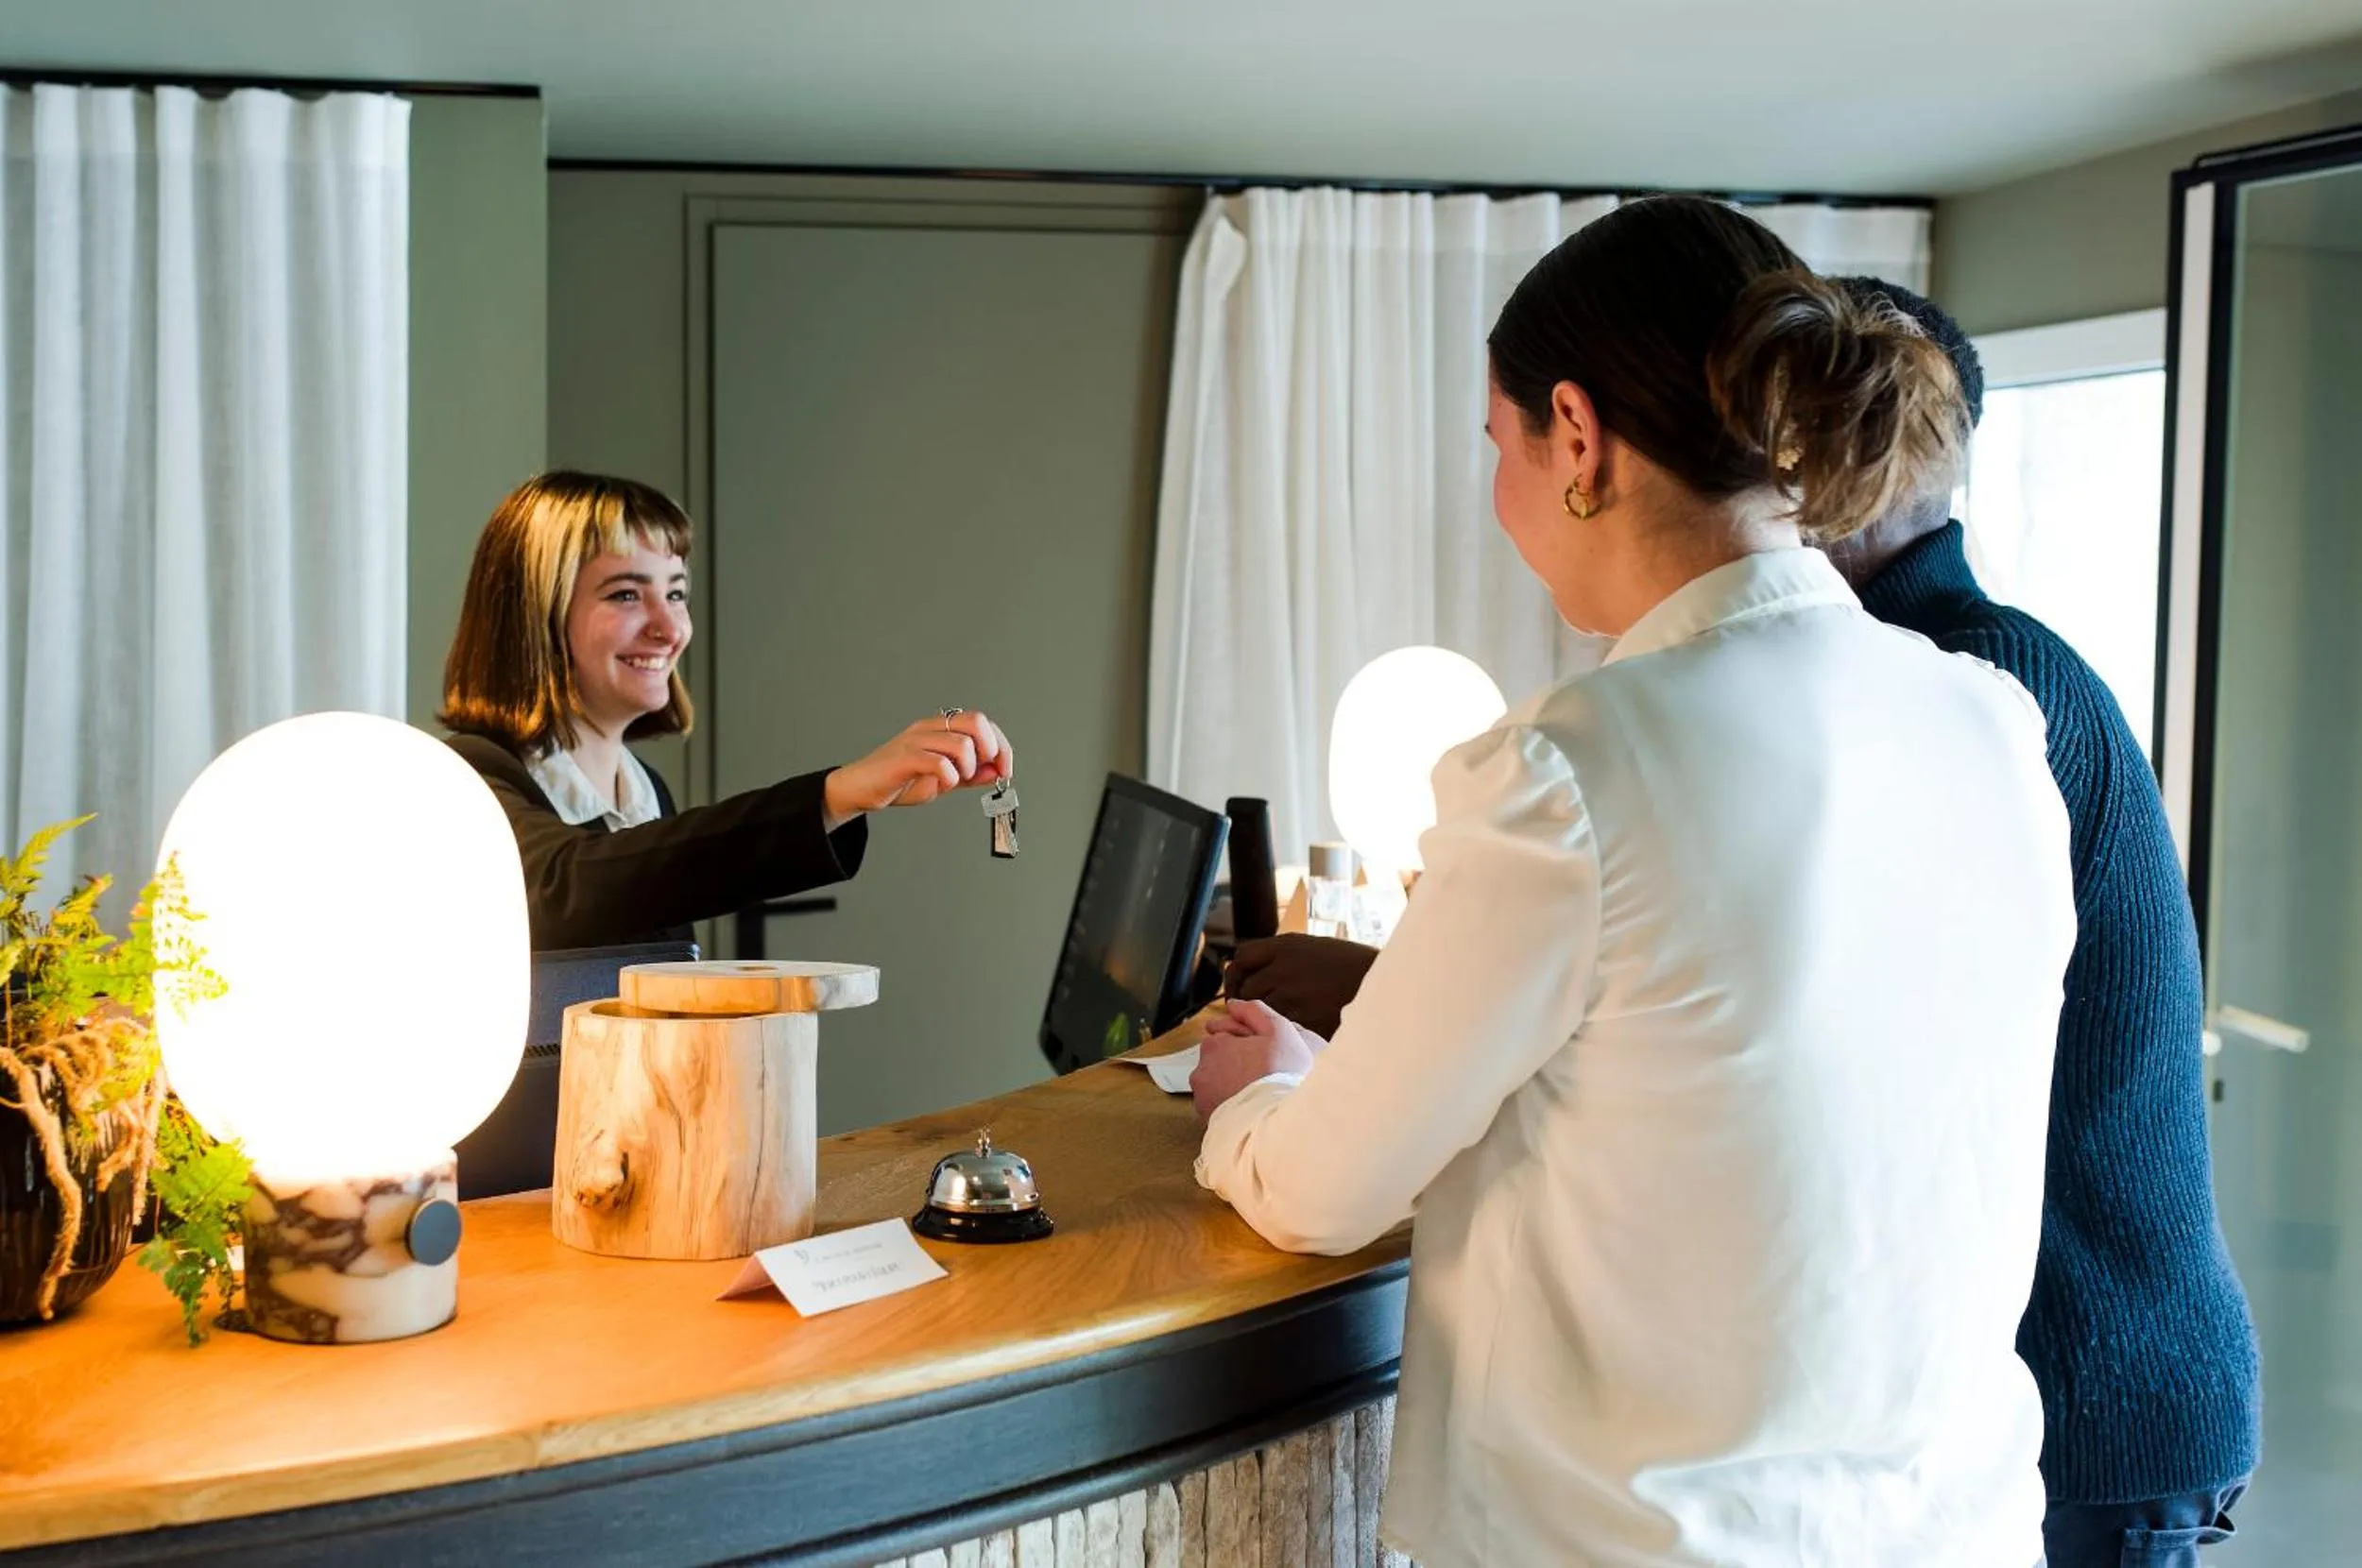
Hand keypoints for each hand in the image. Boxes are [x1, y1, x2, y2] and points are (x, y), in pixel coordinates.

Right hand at [823, 710, 1013, 830]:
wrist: (859, 788)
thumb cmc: (899, 781)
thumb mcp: (943, 780)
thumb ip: (970, 774)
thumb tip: (998, 771)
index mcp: (941, 728)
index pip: (982, 723)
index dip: (1001, 745)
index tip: (1004, 769)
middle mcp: (930, 728)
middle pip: (977, 722)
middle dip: (990, 750)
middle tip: (981, 773)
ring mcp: (916, 740)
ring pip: (961, 744)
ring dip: (967, 769)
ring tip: (953, 781)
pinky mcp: (904, 758)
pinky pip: (938, 763)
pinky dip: (948, 778)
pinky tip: (940, 785)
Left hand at [1192, 1000, 1324, 1119]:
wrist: (1278, 1121)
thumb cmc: (1282, 1074)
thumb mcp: (1278, 1030)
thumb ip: (1254, 1011)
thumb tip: (1234, 1003)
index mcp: (1215, 1045)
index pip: (1225, 1037)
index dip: (1246, 1045)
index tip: (1263, 1056)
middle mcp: (1201, 1070)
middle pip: (1218, 1062)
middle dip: (1235, 1065)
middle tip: (1262, 1076)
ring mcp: (1202, 1098)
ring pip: (1217, 1086)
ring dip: (1230, 1087)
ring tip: (1257, 1095)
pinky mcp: (1207, 1121)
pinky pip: (1218, 1108)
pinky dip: (1230, 1107)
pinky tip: (1250, 1110)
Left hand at [1224, 934, 1377, 1039]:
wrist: (1387, 986)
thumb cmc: (1354, 968)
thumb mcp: (1317, 949)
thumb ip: (1285, 957)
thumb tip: (1255, 970)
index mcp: (1287, 946)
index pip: (1242, 958)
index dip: (1235, 975)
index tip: (1238, 987)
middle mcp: (1284, 967)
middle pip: (1245, 988)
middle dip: (1246, 1001)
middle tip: (1252, 1013)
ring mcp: (1292, 994)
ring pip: (1258, 1012)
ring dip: (1261, 1019)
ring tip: (1274, 1024)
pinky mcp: (1302, 1019)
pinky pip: (1278, 1028)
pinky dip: (1281, 1032)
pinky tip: (1292, 1033)